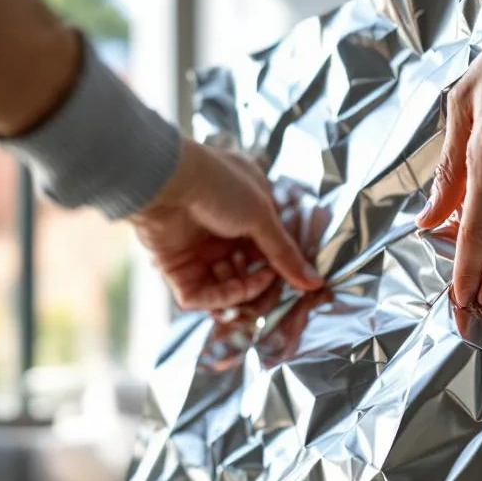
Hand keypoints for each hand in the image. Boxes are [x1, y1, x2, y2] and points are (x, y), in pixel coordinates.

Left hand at [130, 142, 323, 310]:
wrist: (167, 181)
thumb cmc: (217, 185)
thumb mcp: (262, 216)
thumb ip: (285, 254)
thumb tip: (314, 282)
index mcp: (243, 211)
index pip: (267, 249)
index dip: (281, 267)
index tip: (295, 280)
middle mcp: (221, 231)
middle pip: (247, 272)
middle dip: (261, 284)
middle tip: (272, 288)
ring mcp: (198, 250)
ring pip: (225, 287)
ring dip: (242, 291)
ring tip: (250, 287)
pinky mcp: (176, 268)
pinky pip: (200, 295)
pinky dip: (218, 299)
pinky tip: (232, 293)